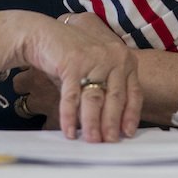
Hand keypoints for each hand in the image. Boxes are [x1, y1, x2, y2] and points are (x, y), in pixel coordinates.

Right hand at [7, 12, 141, 141]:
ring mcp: (93, 59)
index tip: (128, 133)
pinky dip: (70, 116)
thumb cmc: (71, 56)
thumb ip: (106, 90)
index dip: (131, 114)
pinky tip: (70, 130)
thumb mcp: (96, 69)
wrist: (43, 35)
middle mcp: (113, 57)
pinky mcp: (72, 62)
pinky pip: (72, 96)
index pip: (134, 91)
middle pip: (116, 97)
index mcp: (124, 59)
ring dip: (93, 123)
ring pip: (95, 98)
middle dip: (112, 123)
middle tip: (109, 142)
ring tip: (92, 141)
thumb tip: (111, 125)